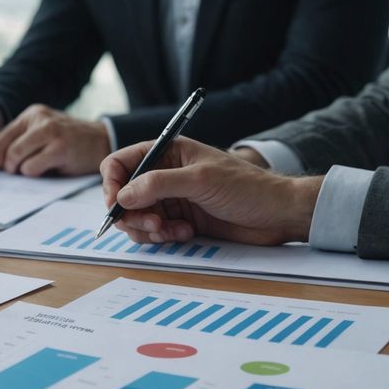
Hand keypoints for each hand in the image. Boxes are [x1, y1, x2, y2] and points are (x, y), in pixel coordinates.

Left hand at [0, 105, 109, 176]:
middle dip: (6, 165)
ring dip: (21, 170)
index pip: (1, 136)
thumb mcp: (43, 132)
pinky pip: (31, 167)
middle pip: (7, 148)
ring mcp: (51, 132)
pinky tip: (47, 169)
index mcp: (33, 114)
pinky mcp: (60, 148)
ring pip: (16, 157)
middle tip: (13, 172)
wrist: (101, 141)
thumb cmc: (68, 141)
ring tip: (33, 169)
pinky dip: (34, 173)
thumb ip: (22, 141)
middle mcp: (40, 119)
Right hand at [100, 137, 321, 245]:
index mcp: (167, 152)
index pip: (120, 163)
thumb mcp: (199, 180)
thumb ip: (157, 184)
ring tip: (171, 231)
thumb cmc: (247, 188)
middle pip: (123, 195)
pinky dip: (162, 236)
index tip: (115, 206)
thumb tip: (122, 196)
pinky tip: (185, 234)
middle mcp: (164, 174)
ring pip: (136, 217)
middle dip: (132, 214)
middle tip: (153, 224)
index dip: (111, 184)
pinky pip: (153, 231)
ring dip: (147, 228)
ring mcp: (171, 198)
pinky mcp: (179, 220)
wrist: (277, 215)